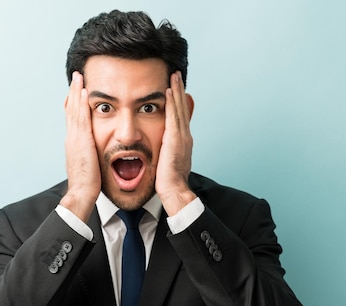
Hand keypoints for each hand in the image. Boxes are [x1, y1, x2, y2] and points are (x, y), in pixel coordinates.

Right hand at [59, 72, 100, 221]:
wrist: (81, 194)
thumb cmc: (88, 185)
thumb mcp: (89, 165)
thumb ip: (91, 155)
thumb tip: (95, 153)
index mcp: (74, 144)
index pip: (73, 119)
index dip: (74, 104)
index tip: (76, 91)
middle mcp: (72, 138)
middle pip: (71, 110)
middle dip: (73, 92)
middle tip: (75, 76)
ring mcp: (75, 139)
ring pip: (74, 110)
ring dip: (76, 92)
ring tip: (79, 76)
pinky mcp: (81, 142)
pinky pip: (81, 118)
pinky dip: (81, 104)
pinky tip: (83, 92)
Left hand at [156, 71, 196, 215]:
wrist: (175, 191)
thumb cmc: (169, 182)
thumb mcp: (167, 161)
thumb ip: (165, 150)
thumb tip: (160, 147)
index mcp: (182, 141)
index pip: (180, 116)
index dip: (178, 100)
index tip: (175, 87)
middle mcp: (184, 136)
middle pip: (181, 108)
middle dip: (179, 90)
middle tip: (176, 74)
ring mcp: (181, 137)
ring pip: (178, 108)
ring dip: (176, 90)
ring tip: (173, 75)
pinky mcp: (175, 140)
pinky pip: (172, 116)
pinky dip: (171, 103)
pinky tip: (168, 90)